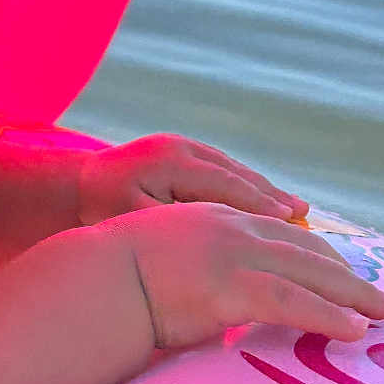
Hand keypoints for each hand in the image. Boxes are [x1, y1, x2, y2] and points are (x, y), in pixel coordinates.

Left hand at [77, 134, 306, 225]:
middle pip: (235, 172)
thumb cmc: (102, 212)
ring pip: (233, 169)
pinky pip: (222, 169)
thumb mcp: (133, 221)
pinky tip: (269, 203)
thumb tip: (220, 238)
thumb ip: (175, 227)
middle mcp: (179, 148)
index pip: (223, 183)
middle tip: (305, 216)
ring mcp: (182, 146)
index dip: (258, 204)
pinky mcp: (182, 151)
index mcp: (168, 161)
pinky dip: (246, 186)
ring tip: (299, 210)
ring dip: (265, 189)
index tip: (290, 222)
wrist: (78, 187)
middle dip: (271, 195)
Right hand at [113, 201, 383, 349]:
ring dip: (352, 295)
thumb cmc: (113, 277)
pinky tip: (353, 330)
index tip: (340, 270)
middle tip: (379, 294)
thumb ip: (193, 270)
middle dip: (346, 273)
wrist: (91, 276)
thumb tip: (207, 302)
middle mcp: (230, 227)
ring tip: (383, 313)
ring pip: (308, 272)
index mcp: (212, 217)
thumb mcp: (161, 259)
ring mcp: (232, 253)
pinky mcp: (231, 286)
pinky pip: (293, 302)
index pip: (278, 231)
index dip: (315, 252)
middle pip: (304, 248)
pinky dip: (328, 316)